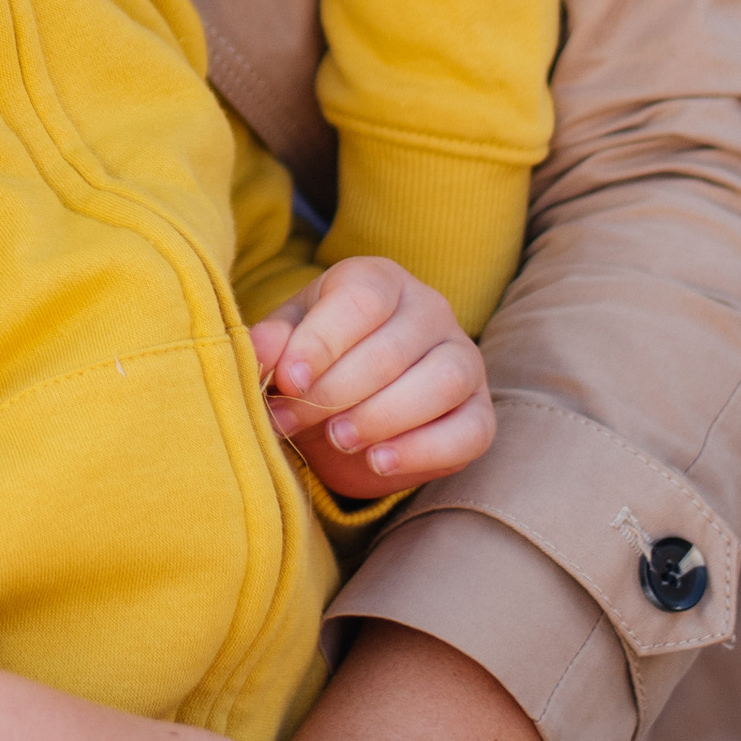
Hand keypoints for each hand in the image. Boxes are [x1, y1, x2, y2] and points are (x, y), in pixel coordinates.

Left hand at [250, 258, 493, 495]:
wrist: (347, 405)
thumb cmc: (316, 361)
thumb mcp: (287, 343)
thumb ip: (273, 343)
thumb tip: (261, 352)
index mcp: (379, 279)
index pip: (361, 299)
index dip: (322, 342)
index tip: (287, 382)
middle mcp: (430, 309)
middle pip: (394, 348)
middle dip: (337, 391)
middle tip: (294, 421)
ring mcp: (463, 359)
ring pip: (442, 382)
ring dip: (383, 417)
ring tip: (339, 438)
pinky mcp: (479, 412)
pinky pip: (471, 431)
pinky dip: (426, 450)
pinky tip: (380, 462)